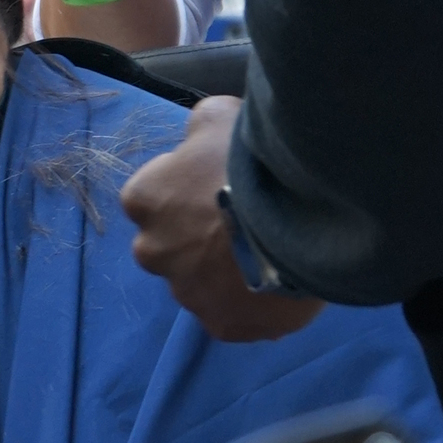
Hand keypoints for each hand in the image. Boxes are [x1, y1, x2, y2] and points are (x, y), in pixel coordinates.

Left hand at [119, 94, 323, 342]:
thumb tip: (199, 136)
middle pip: (170, 246)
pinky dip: (249, 306)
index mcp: (144, 200)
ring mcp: (187, 294)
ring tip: (268, 255)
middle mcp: (152, 252)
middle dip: (196, 238)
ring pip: (200, 284)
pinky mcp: (222, 326)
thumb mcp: (219, 117)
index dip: (185, 190)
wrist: (299, 219)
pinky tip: (278, 286)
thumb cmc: (251, 163)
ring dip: (223, 273)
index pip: (151, 197)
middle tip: (242, 224)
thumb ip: (199, 129)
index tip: (216, 185)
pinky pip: (232, 317)